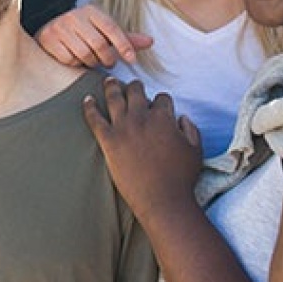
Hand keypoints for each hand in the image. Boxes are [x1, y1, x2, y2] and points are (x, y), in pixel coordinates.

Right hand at [35, 6, 153, 66]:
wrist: (49, 34)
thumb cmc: (82, 34)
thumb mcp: (103, 32)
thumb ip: (125, 38)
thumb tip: (150, 41)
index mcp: (91, 10)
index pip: (112, 28)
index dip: (124, 45)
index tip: (132, 59)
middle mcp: (74, 16)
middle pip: (99, 44)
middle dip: (107, 58)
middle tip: (108, 62)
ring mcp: (59, 27)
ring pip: (85, 54)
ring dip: (91, 62)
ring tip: (91, 59)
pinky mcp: (48, 39)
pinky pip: (69, 59)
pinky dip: (74, 63)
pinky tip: (74, 58)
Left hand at [83, 78, 200, 221]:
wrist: (162, 200)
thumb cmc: (182, 178)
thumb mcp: (195, 150)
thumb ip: (190, 129)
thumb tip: (181, 118)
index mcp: (164, 118)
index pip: (161, 98)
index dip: (161, 101)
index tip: (158, 106)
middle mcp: (142, 118)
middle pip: (136, 91)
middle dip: (136, 86)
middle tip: (132, 85)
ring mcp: (123, 128)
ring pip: (114, 98)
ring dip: (111, 86)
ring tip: (108, 81)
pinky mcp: (108, 141)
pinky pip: (94, 118)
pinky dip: (89, 107)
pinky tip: (86, 99)